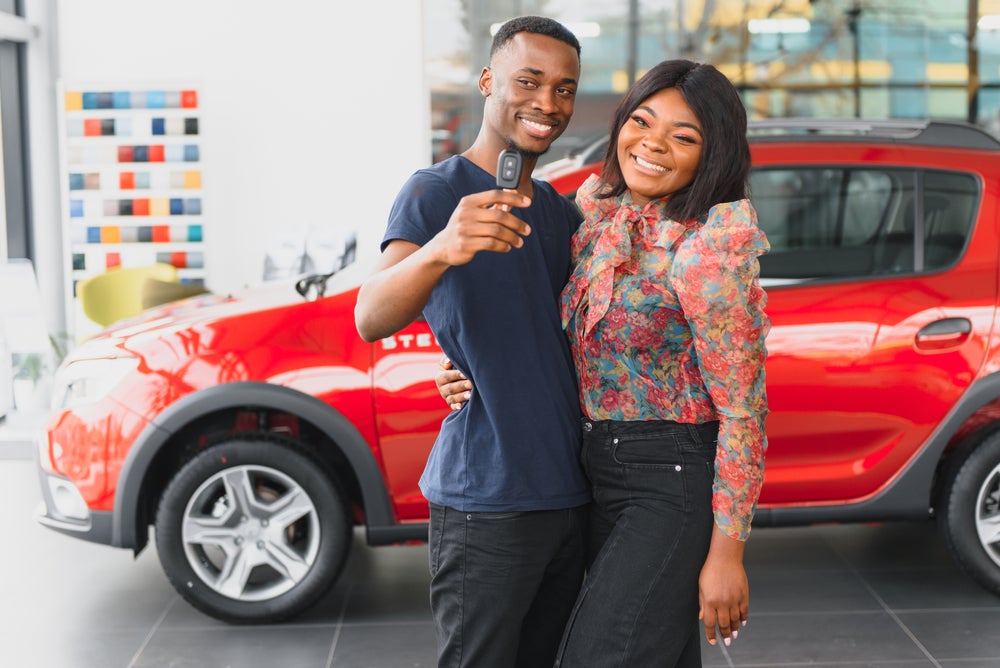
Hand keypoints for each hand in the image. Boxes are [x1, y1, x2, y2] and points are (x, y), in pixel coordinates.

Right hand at [425, 190, 531, 266]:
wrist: (443, 246)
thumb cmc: (465, 227)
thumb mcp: (475, 212)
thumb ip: (494, 204)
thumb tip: (515, 193)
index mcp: (469, 201)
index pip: (495, 195)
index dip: (513, 198)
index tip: (528, 203)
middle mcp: (465, 213)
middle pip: (499, 215)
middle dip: (517, 223)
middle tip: (527, 230)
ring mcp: (464, 229)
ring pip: (497, 231)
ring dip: (512, 237)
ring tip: (519, 242)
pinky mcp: (465, 244)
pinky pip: (490, 244)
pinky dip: (502, 246)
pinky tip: (507, 247)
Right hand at [436, 357, 471, 409]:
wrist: (459, 377)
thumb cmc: (455, 366)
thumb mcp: (449, 362)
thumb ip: (447, 360)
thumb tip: (448, 361)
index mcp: (440, 377)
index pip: (447, 376)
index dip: (456, 375)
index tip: (465, 374)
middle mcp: (442, 388)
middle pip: (450, 388)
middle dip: (461, 386)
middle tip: (471, 384)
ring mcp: (446, 397)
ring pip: (452, 398)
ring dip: (461, 397)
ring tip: (470, 395)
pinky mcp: (451, 403)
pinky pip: (452, 406)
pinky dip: (456, 406)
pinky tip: (461, 406)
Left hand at [699, 528, 748, 647]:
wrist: (725, 557)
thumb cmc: (710, 570)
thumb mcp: (701, 587)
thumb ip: (702, 604)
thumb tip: (703, 618)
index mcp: (710, 601)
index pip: (710, 623)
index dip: (711, 634)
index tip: (713, 642)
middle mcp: (722, 602)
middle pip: (724, 624)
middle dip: (725, 635)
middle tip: (727, 642)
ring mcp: (734, 599)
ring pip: (735, 619)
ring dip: (735, 629)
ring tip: (734, 635)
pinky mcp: (743, 594)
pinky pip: (744, 610)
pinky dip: (744, 618)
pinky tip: (742, 623)